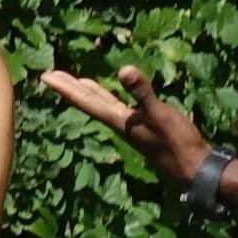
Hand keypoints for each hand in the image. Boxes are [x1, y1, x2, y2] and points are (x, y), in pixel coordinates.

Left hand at [39, 64, 211, 187]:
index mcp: (118, 120)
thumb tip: (124, 69)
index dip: (66, 87)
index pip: (86, 100)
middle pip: (89, 102)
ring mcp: (131, 126)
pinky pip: (119, 107)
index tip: (45, 76)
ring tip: (77, 82)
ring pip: (103, 105)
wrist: (192, 167)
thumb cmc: (176, 141)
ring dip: (88, 92)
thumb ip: (142, 92)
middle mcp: (119, 123)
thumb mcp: (159, 113)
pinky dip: (111, 98)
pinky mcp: (144, 127)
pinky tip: (114, 98)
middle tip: (49, 75)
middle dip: (69, 88)